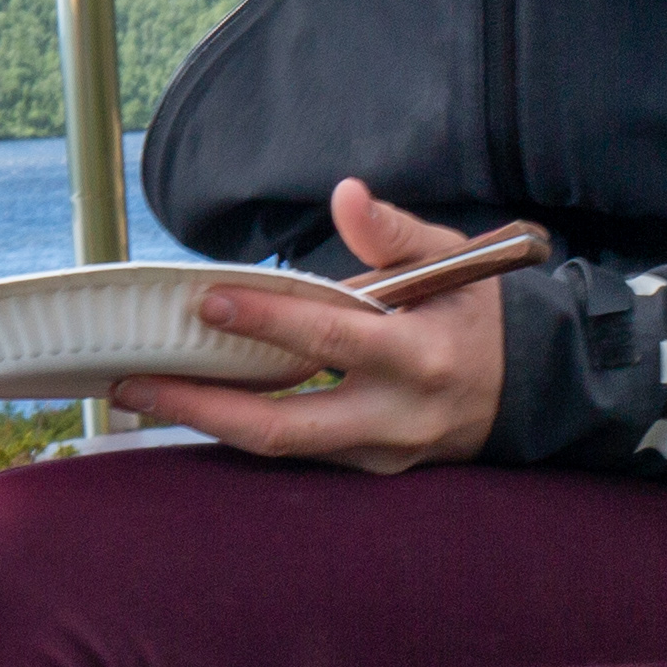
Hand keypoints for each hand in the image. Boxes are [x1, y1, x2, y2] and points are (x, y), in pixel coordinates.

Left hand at [105, 179, 511, 473]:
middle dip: (202, 407)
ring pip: (281, 450)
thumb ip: (394, 232)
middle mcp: (399, 416)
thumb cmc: (477, 313)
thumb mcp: (452, 260)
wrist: (532, 389)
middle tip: (134, 381)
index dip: (266, 322)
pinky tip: (191, 405)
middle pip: (285, 426)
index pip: (331, 339)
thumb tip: (346, 196)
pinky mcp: (370, 470)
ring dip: (206, 423)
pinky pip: (295, 455)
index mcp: (421, 356)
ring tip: (141, 392)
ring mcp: (383, 453)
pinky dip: (239, 431)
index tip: (204, 301)